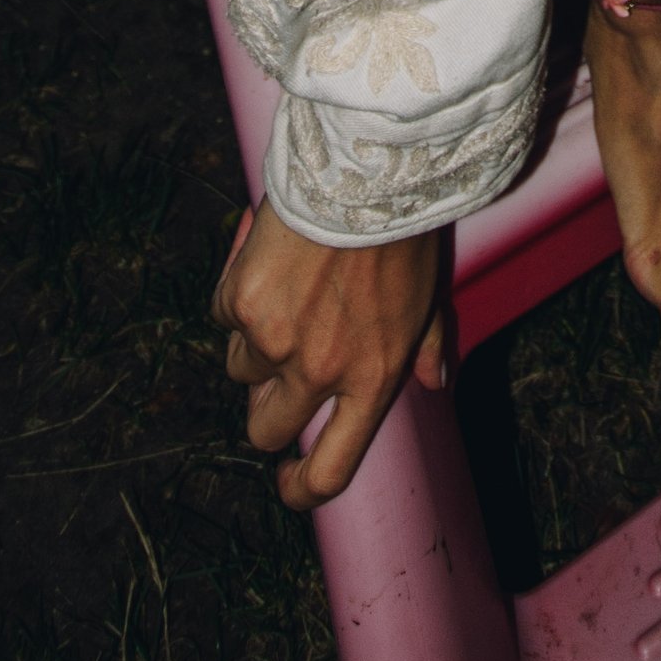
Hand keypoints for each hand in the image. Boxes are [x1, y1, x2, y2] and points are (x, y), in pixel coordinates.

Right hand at [213, 202, 445, 508]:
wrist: (365, 172)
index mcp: (371, 381)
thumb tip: (436, 382)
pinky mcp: (242, 302)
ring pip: (240, 369)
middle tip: (276, 369)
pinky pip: (224, 315)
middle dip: (264, 408)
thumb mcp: (430, 297)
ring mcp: (276, 340)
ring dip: (252, 343)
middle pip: (265, 428)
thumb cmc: (403, 232)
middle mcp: (319, 372)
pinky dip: (237, 294)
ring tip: (285, 291)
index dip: (301, 488)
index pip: (330, 471)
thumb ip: (429, 347)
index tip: (288, 477)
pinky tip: (265, 260)